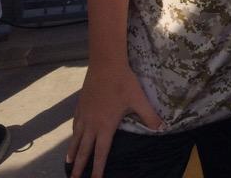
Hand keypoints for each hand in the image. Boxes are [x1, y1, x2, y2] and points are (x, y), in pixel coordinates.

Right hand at [66, 63, 161, 177]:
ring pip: (76, 138)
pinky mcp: (80, 104)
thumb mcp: (139, 99)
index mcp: (105, 126)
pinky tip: (72, 135)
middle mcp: (92, 124)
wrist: (106, 64)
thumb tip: (162, 128)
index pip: (101, 153)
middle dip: (79, 167)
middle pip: (84, 150)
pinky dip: (73, 133)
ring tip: (68, 162)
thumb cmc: (123, 82)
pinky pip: (75, 123)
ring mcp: (84, 114)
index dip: (97, 169)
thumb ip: (149, 116)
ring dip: (73, 152)